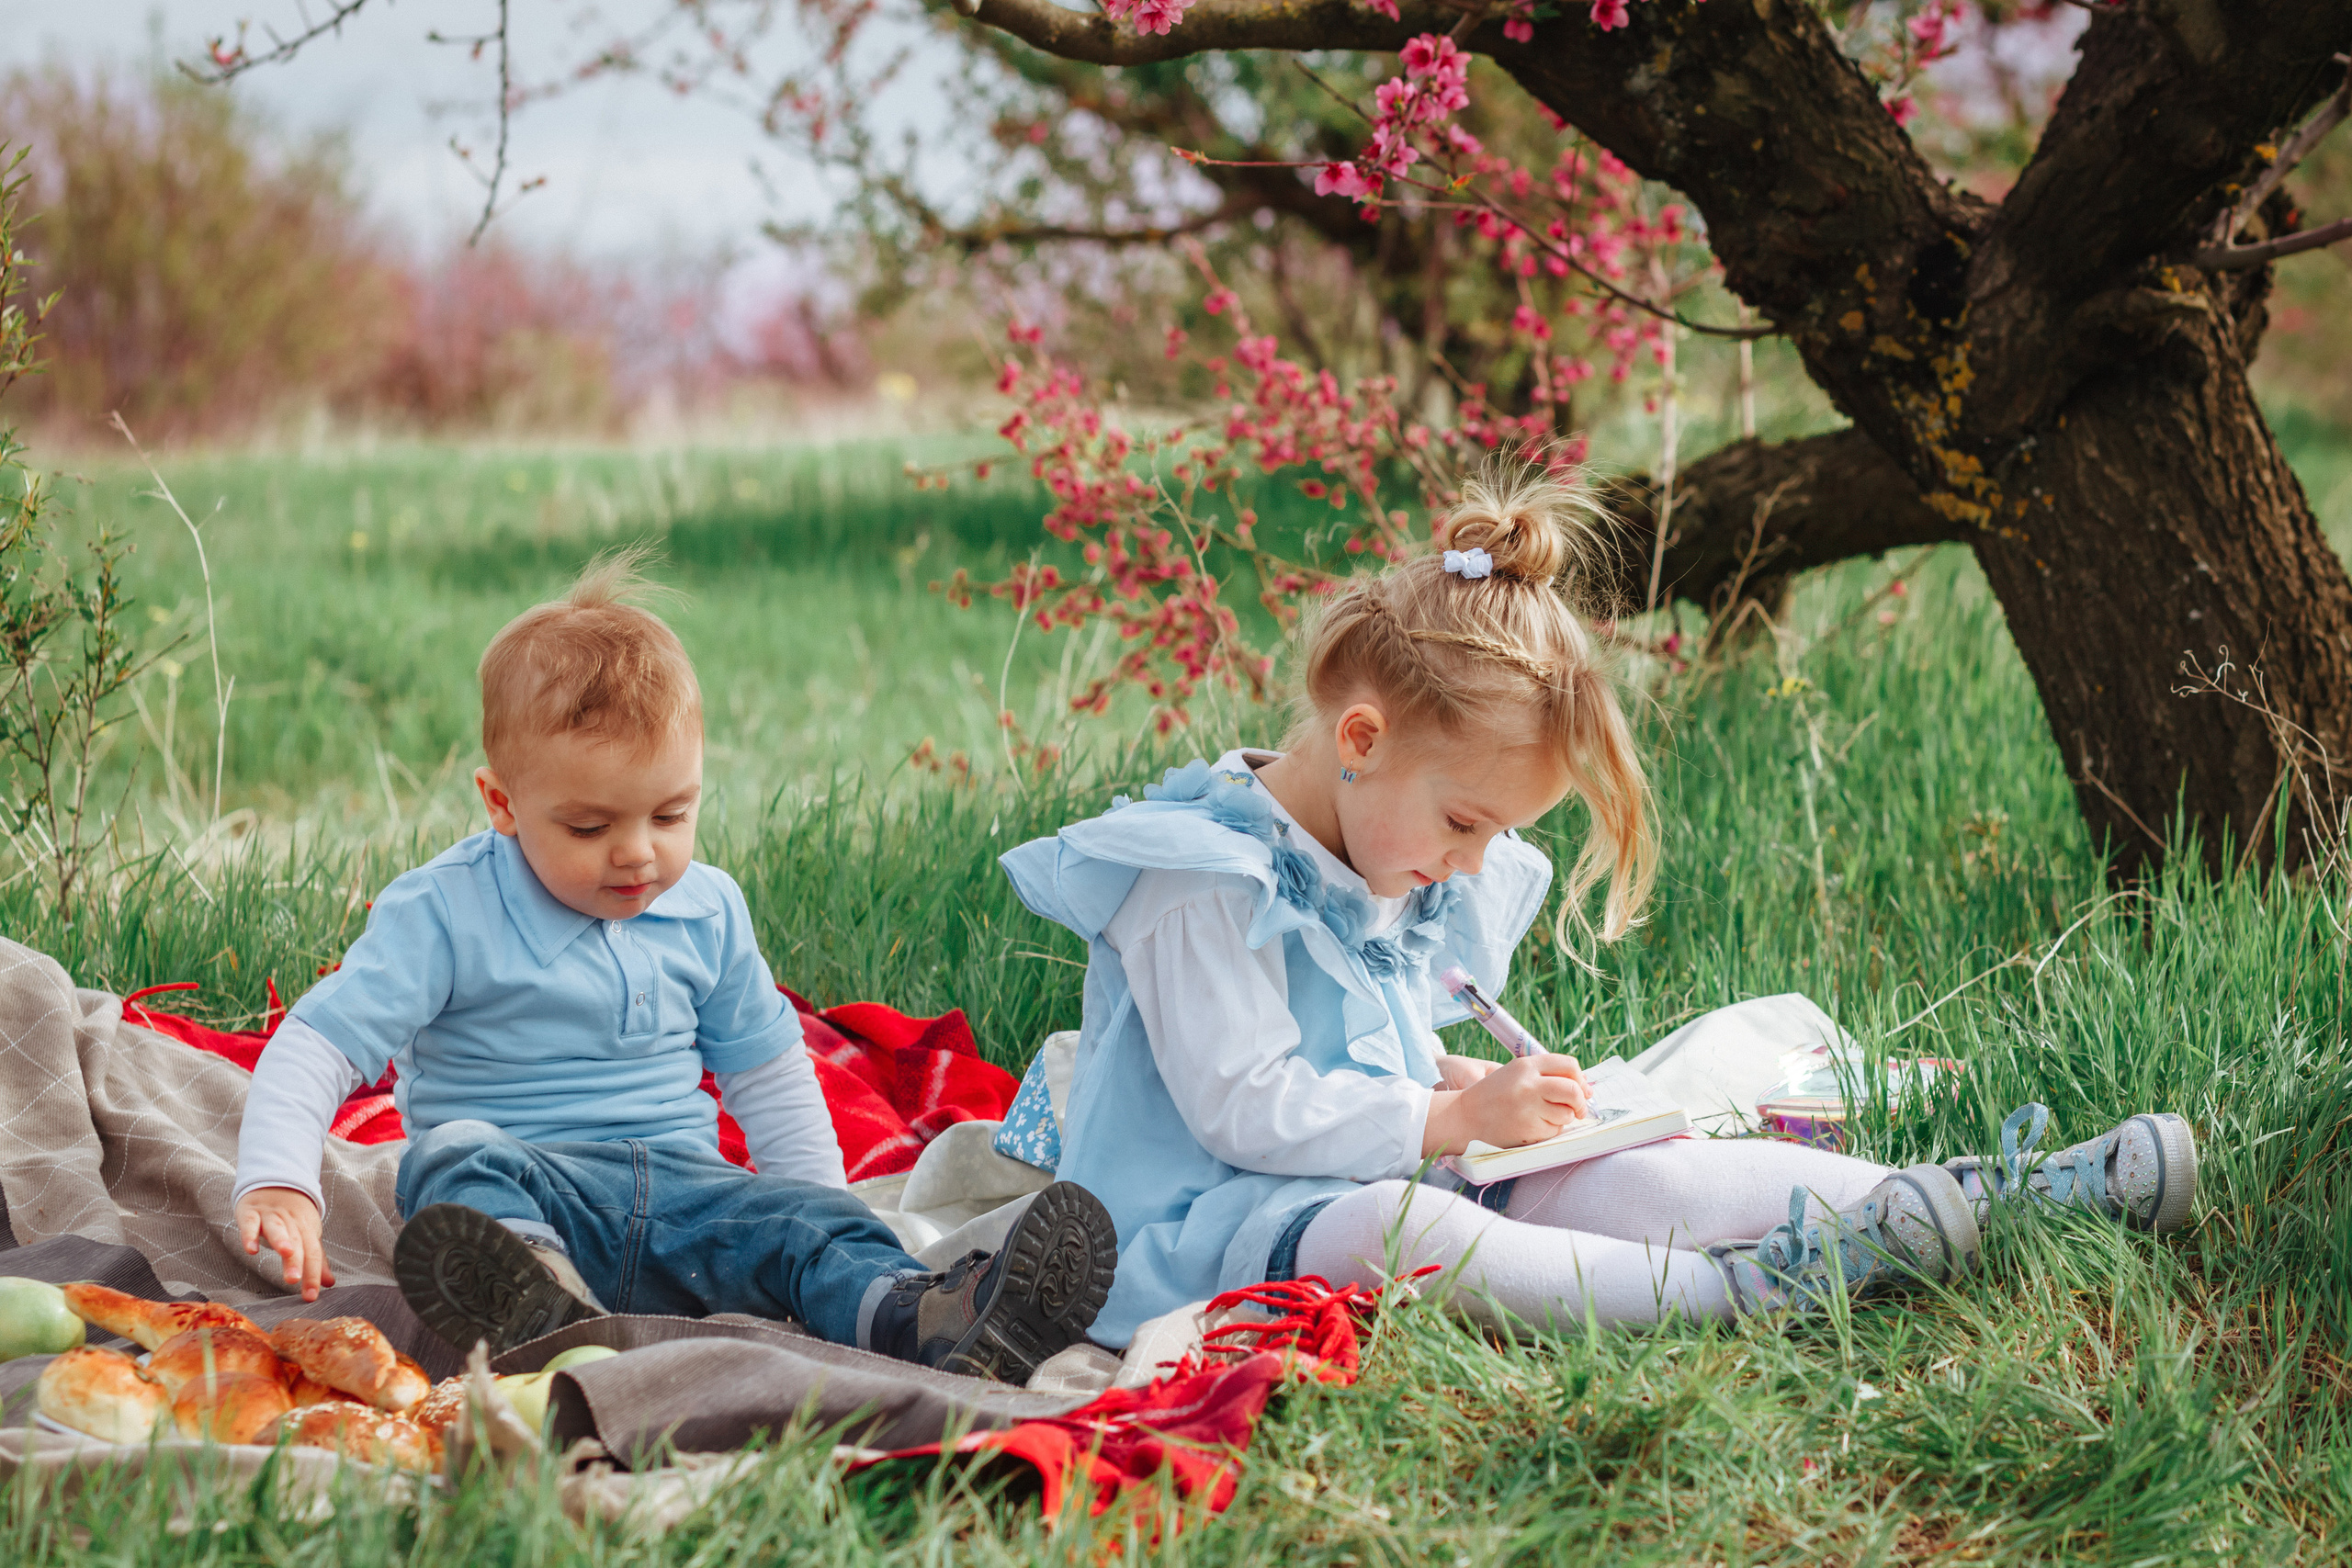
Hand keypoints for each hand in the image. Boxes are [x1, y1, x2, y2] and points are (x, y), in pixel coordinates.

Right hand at [237, 1187, 334, 1300]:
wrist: (275, 1182)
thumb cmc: (292, 1217)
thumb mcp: (307, 1235)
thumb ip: (316, 1260)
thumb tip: (329, 1284)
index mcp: (307, 1230)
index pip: (313, 1253)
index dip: (312, 1275)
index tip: (311, 1297)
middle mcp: (291, 1222)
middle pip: (297, 1242)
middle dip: (297, 1261)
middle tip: (295, 1279)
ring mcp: (271, 1216)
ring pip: (278, 1228)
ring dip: (282, 1240)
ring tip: (287, 1253)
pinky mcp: (250, 1212)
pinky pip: (250, 1223)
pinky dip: (250, 1235)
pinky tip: (250, 1249)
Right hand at [1422, 1052, 1590, 1155]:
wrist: (1464, 1118)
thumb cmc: (1493, 1096)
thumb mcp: (1516, 1074)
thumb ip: (1546, 1075)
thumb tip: (1585, 1086)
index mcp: (1526, 1065)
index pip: (1568, 1064)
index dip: (1580, 1078)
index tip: (1582, 1088)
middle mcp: (1529, 1083)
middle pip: (1573, 1089)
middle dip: (1580, 1101)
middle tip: (1578, 1109)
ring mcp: (1529, 1107)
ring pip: (1567, 1113)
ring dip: (1563, 1118)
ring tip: (1544, 1117)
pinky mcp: (1529, 1128)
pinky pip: (1554, 1130)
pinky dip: (1550, 1130)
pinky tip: (1532, 1126)